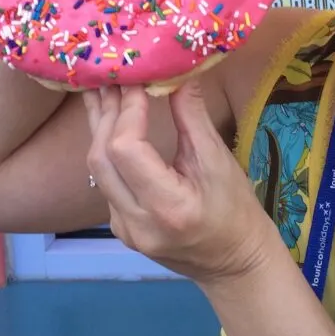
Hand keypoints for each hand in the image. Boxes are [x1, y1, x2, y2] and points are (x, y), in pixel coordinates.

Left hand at [83, 84, 274, 288]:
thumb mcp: (219, 162)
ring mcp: (123, 229)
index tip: (139, 80)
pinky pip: (104, 181)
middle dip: (107, 112)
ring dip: (100, 126)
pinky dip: (106, 146)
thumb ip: (192, 117)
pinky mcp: (119, 227)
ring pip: (97, 169)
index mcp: (168, 207)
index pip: (127, 150)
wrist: (234, 264)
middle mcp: (136, 223)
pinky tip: (111, 121)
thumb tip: (177, 71)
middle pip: (102, 158)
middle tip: (115, 74)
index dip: (128, 110)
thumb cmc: (236, 211)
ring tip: (103, 87)